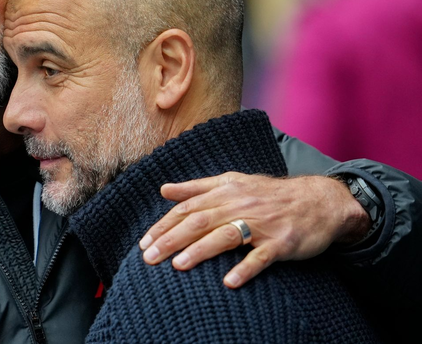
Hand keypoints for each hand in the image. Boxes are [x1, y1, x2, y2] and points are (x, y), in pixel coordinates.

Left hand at [138, 172, 370, 287]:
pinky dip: (245, 268)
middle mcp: (240, 204)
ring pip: (226, 236)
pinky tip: (229, 282)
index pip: (187, 208)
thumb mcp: (233, 182)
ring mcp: (262, 224)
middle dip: (172, 239)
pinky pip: (261, 257)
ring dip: (200, 251)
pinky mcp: (282, 242)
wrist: (320, 200)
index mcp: (226, 190)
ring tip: (178, 266)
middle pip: (200, 221)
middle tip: (149, 257)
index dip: (164, 224)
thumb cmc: (270, 194)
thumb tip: (164, 189)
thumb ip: (197, 187)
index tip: (144, 242)